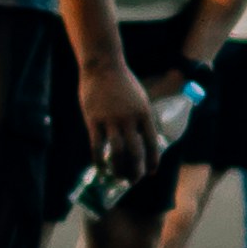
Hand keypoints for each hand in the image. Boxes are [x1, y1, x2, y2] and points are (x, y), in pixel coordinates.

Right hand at [78, 50, 161, 171]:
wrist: (103, 66)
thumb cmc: (122, 83)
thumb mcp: (140, 99)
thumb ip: (141, 119)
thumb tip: (142, 139)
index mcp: (144, 114)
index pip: (152, 143)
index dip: (152, 161)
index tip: (151, 172)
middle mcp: (129, 119)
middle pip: (136, 152)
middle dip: (136, 170)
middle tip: (134, 181)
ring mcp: (111, 120)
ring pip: (117, 152)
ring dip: (119, 169)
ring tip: (118, 178)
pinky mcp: (93, 120)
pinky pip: (97, 146)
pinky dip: (99, 161)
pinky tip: (101, 169)